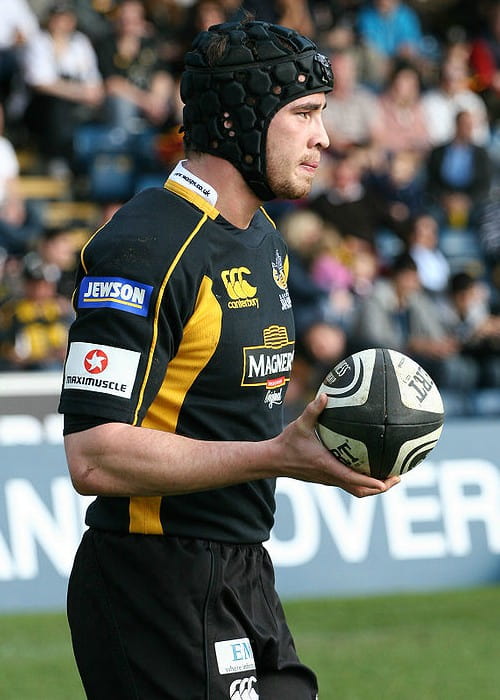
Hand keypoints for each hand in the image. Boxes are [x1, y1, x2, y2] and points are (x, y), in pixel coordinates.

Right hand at [276, 393, 399, 496]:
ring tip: (390, 475)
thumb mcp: (299, 425)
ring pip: (356, 489)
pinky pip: (349, 482)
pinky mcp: (327, 478)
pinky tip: (369, 464)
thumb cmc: (287, 443)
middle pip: (360, 490)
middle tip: (398, 477)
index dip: (370, 481)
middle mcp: (330, 477)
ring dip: (374, 486)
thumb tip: (325, 395)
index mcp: (326, 466)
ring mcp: (329, 480)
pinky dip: (362, 479)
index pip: (352, 478)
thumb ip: (313, 411)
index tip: (386, 481)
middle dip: (380, 487)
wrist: (274, 460)